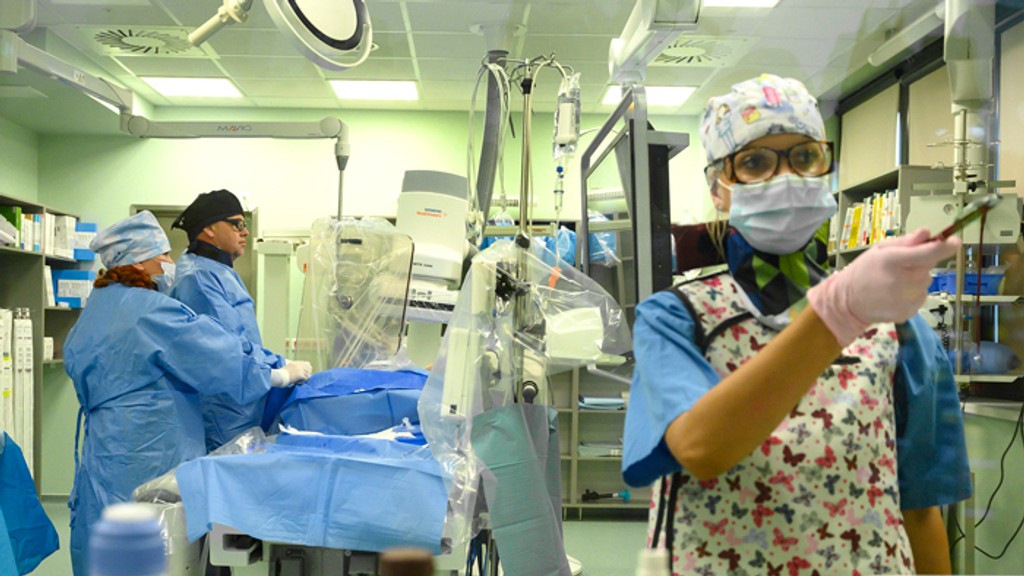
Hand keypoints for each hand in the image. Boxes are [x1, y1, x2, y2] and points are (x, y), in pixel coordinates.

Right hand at [270, 361, 312, 386]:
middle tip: (305, 379)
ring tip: (300, 382)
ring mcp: (299, 369)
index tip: (307, 373)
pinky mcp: (300, 374)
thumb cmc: (280, 375)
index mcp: (295, 363)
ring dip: (305, 379)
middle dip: (308, 374)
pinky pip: (305, 378)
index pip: (307, 364)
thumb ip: (293, 369)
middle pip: (309, 369)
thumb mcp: (287, 369)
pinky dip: (303, 382)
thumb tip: (299, 374)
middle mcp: (298, 365)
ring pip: (307, 374)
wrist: (278, 377)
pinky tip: (298, 383)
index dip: (309, 369)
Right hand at [808, 228, 959, 346]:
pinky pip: (920, 296)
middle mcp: (902, 281)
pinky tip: (895, 294)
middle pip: (928, 268)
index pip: (928, 253)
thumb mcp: (880, 250)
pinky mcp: (908, 312)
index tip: (955, 241)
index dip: (944, 247)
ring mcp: (905, 299)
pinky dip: (912, 293)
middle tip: (901, 266)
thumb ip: (906, 242)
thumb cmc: (864, 271)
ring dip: (916, 279)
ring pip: (925, 282)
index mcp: (893, 262)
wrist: (848, 302)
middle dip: (920, 264)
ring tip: (895, 282)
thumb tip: (927, 233)